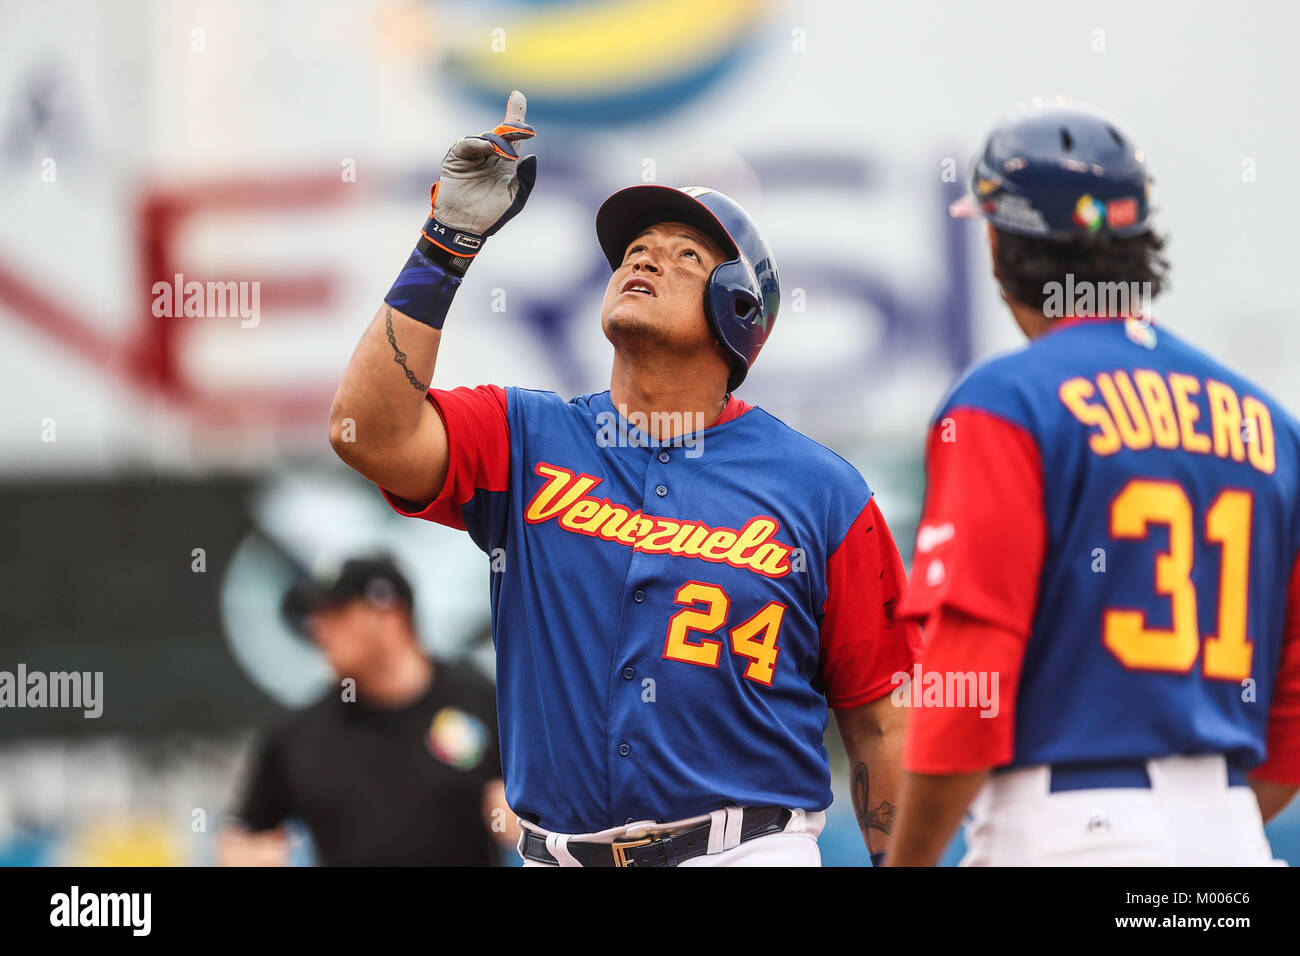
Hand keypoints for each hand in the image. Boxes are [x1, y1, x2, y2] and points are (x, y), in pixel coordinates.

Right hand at [424, 90, 536, 257]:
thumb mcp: (516, 197)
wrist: (465, 227)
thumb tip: (531, 156)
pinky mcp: (457, 158)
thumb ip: (526, 178)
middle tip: (521, 128)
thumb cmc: (492, 215)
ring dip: (497, 141)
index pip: (513, 135)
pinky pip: (467, 144)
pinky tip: (485, 147)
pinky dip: (476, 143)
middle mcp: (489, 155)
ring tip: (504, 154)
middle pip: (501, 132)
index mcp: (506, 163)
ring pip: (486, 137)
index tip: (518, 95)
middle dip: (513, 127)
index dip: (516, 114)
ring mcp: (473, 155)